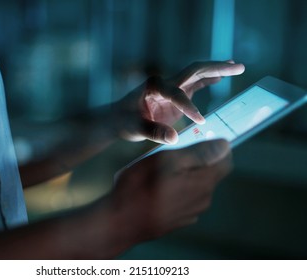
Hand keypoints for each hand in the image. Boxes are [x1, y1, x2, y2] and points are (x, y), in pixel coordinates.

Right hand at [112, 139, 231, 240]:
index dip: (214, 146)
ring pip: (196, 186)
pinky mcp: (178, 221)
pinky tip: (157, 190)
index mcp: (203, 183)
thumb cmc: (138, 187)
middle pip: (210, 173)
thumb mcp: (165, 160)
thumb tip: (224, 144)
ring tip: (159, 172)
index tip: (195, 140)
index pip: (225, 160)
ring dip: (185, 175)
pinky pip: (185, 199)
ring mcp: (191, 213)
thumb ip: (197, 153)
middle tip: (169, 156)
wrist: (119, 223)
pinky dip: (177, 190)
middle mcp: (203, 200)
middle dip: (196, 161)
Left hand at [113, 61, 244, 143]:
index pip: (175, 92)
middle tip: (239, 67)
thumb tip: (173, 139)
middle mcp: (164, 83)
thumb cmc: (122, 122)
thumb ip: (152, 131)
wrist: (116, 118)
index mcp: (152, 87)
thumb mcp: (133, 128)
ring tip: (237, 67)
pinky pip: (195, 86)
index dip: (188, 106)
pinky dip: (209, 81)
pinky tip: (220, 79)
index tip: (200, 121)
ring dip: (217, 71)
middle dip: (216, 68)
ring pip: (197, 75)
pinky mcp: (175, 96)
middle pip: (193, 70)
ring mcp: (171, 88)